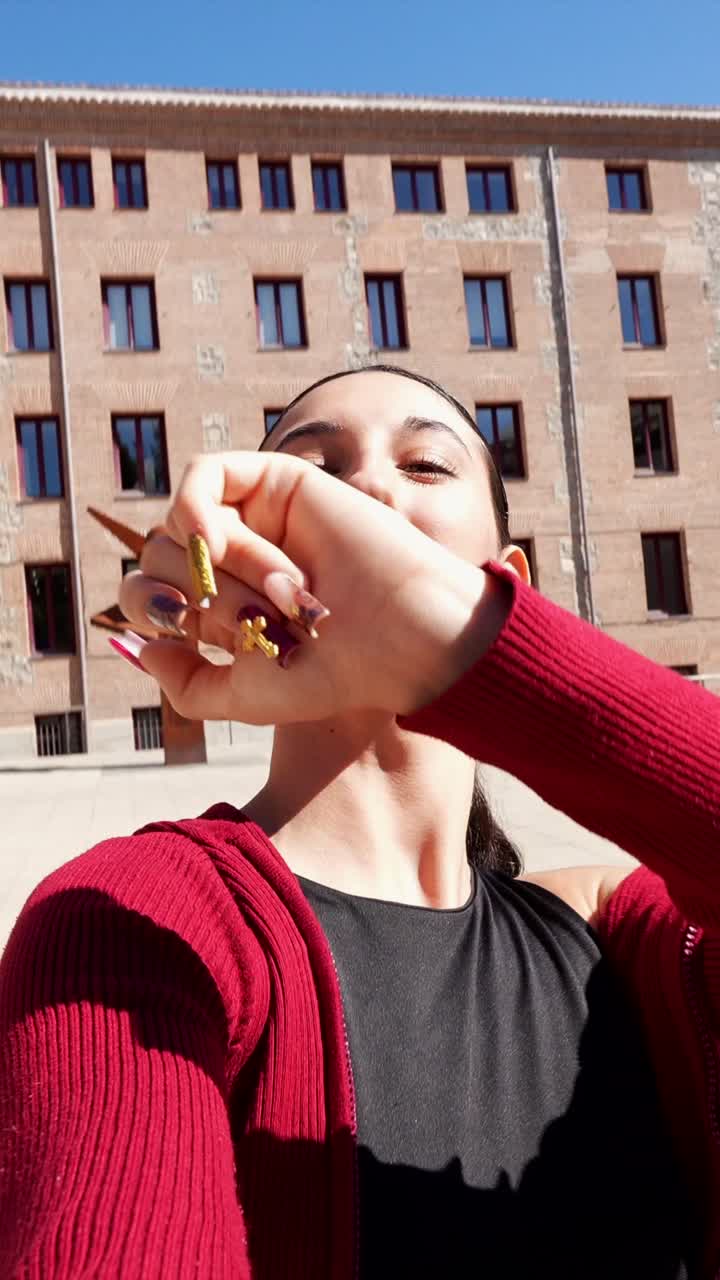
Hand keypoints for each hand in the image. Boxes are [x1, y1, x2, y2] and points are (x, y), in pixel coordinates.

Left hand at [118, 451, 509, 725]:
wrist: (399, 636)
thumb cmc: (334, 670)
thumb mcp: (247, 696)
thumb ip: (187, 685)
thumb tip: (136, 646)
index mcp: (222, 606)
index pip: (146, 597)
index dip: (159, 614)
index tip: (215, 637)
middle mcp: (233, 561)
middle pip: (159, 561)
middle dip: (211, 600)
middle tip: (273, 619)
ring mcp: (253, 518)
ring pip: (181, 527)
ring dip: (225, 569)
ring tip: (289, 591)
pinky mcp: (277, 482)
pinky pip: (201, 476)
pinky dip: (198, 509)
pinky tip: (222, 539)